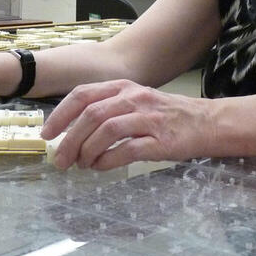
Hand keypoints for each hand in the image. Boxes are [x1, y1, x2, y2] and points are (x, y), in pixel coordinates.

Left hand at [40, 79, 212, 170]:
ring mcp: (148, 118)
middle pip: (91, 114)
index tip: (47, 134)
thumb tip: (72, 131)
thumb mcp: (135, 101)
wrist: (208, 122)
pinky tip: (101, 168)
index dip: (60, 114)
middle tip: (61, 160)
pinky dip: (108, 160)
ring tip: (82, 165)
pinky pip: (127, 150)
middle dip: (69, 139)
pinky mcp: (160, 139)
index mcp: (123, 87)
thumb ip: (107, 109)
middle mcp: (133, 97)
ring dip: (87, 150)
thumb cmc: (167, 115)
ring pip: (106, 130)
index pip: (83, 94)